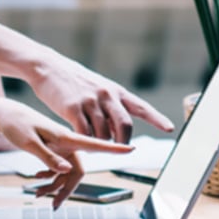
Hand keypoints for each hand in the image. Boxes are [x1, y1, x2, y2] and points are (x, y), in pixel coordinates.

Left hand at [0, 99, 133, 207]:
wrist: (4, 114)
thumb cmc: (16, 124)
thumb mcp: (29, 142)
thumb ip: (48, 157)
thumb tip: (66, 171)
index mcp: (65, 137)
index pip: (94, 144)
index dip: (114, 148)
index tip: (131, 148)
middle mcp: (67, 143)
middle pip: (77, 171)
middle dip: (66, 189)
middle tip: (53, 205)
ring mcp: (61, 147)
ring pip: (66, 173)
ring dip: (54, 186)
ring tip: (35, 193)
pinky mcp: (54, 149)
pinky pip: (58, 169)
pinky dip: (49, 178)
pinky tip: (36, 180)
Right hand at [31, 54, 174, 142]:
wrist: (48, 67)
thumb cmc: (74, 81)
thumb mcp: (98, 88)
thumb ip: (111, 106)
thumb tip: (120, 130)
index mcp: (115, 91)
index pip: (140, 107)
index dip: (156, 118)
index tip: (170, 128)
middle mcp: (106, 95)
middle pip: (125, 126)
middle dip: (124, 143)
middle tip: (119, 151)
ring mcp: (90, 101)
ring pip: (103, 134)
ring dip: (100, 144)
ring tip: (92, 144)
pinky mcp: (72, 108)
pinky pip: (84, 134)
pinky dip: (85, 142)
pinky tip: (80, 141)